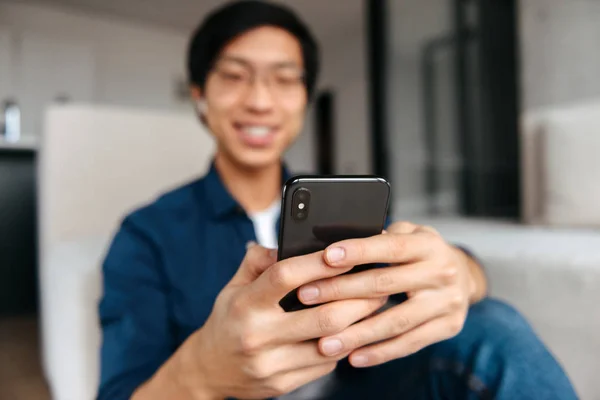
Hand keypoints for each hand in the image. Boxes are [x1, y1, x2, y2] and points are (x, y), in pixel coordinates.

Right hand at [175, 243, 387, 398]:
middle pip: (323, 316)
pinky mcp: (283, 383)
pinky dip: (342, 346)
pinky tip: (350, 332)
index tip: (345, 253)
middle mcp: (258, 335)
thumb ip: (258, 261)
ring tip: (374, 307)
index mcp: (246, 303)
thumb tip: (289, 241)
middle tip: (378, 285)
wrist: (209, 369)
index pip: (286, 276)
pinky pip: (325, 364)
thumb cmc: (229, 320)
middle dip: (358, 299)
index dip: (318, 263)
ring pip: (331, 343)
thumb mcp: (234, 286)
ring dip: (358, 325)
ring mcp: (271, 363)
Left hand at [296, 221, 484, 367]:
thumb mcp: (408, 234)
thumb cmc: (420, 252)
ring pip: (395, 321)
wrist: (464, 275)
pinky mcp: (448, 327)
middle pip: (384, 284)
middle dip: (341, 291)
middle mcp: (442, 272)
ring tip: (325, 342)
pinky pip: (409, 343)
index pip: (389, 247)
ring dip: (357, 333)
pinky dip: (380, 353)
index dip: (358, 251)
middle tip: (307, 296)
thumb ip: (380, 237)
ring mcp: (447, 303)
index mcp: (428, 244)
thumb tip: (336, 245)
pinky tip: (353, 357)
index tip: (326, 257)